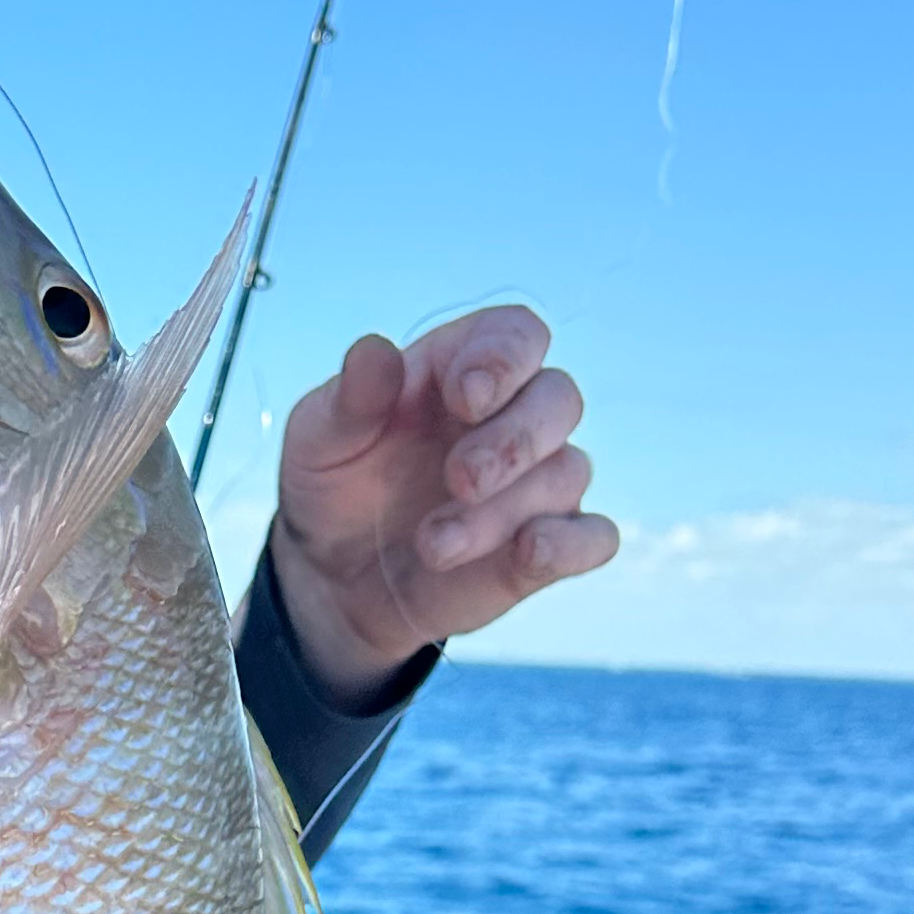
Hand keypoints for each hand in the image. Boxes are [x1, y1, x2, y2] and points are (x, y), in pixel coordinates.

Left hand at [268, 304, 617, 705]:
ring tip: (432, 543)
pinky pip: (593, 538)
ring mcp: (535, 482)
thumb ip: (350, 398)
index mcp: (460, 370)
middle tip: (461, 479)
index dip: (504, 358)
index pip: (516, 335)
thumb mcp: (320, 440)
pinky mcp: (546, 546)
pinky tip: (529, 551)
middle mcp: (511, 417)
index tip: (466, 397)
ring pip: (566, 473)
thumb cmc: (335, 487)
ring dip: (502, 511)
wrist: (333, 578)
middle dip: (515, 439)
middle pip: (558, 398)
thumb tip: (375, 351)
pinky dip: (571, 544)